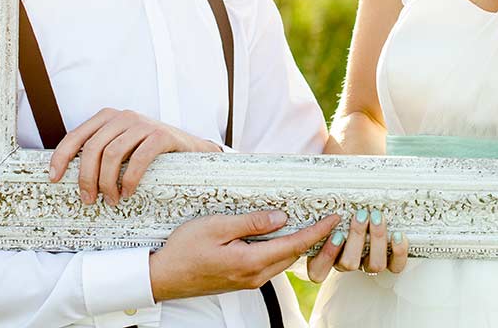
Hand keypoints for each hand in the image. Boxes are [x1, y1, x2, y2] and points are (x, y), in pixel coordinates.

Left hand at [47, 108, 220, 205]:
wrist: (191, 150)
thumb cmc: (150, 153)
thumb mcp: (122, 147)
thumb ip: (101, 153)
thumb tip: (70, 176)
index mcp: (108, 118)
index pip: (76, 136)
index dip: (61, 157)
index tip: (54, 178)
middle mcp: (123, 116)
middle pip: (93, 148)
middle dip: (86, 177)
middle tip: (89, 199)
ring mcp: (143, 124)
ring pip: (112, 154)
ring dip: (107, 183)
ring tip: (112, 200)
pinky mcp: (161, 135)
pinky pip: (138, 159)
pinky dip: (129, 180)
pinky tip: (128, 192)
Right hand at [150, 210, 342, 301]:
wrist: (162, 277)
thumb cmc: (183, 249)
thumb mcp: (216, 226)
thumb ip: (251, 222)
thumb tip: (281, 217)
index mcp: (250, 261)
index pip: (293, 244)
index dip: (317, 231)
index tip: (334, 218)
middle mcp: (254, 276)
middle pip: (292, 255)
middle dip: (314, 238)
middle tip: (330, 219)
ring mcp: (247, 280)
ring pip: (282, 261)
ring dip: (298, 244)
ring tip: (312, 224)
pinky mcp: (241, 280)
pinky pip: (269, 264)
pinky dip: (281, 250)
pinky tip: (282, 236)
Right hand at [305, 207, 408, 282]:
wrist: (369, 214)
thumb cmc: (344, 209)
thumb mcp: (331, 208)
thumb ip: (327, 202)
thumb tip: (325, 178)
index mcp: (327, 256)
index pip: (319, 270)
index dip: (327, 255)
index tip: (336, 234)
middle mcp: (348, 262)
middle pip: (349, 263)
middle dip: (356, 237)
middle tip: (361, 215)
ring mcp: (369, 264)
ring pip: (374, 265)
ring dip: (377, 240)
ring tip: (378, 217)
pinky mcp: (389, 263)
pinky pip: (395, 266)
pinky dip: (399, 251)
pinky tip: (397, 234)